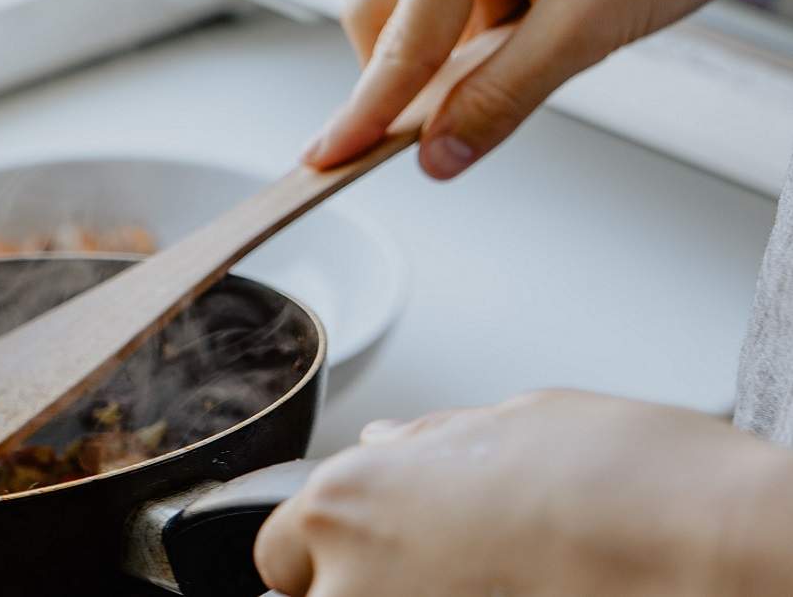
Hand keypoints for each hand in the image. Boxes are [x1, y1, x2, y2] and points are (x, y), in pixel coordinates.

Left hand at [255, 390, 792, 595]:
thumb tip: (390, 446)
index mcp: (351, 499)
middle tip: (449, 576)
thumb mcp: (521, 424)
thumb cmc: (635, 484)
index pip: (283, 552)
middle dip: (366, 589)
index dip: (330, 552)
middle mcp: (353, 581)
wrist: (722, 561)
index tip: (371, 553)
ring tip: (498, 589)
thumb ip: (432, 445)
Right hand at [306, 0, 792, 178]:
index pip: (399, 40)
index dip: (364, 112)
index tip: (326, 158)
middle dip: (402, 75)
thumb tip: (441, 152)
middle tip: (433, 130)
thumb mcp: (595, 22)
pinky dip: (487, 26)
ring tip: (539, 52)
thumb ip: (505, 94)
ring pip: (424, 1)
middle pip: (384, 9)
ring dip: (455, 51)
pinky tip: (543, 29)